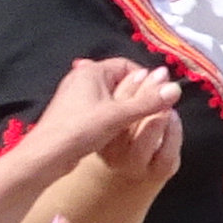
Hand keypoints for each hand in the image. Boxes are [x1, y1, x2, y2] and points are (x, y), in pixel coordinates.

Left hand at [24, 56, 177, 178]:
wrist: (46, 156)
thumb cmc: (81, 129)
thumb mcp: (120, 115)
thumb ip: (149, 102)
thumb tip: (176, 89)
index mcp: (91, 71)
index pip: (128, 66)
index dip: (147, 81)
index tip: (158, 98)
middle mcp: (81, 78)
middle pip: (120, 81)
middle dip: (136, 95)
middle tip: (150, 112)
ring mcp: (75, 97)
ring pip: (110, 98)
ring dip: (124, 109)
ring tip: (134, 124)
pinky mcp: (72, 114)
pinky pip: (100, 110)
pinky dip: (111, 118)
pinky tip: (117, 132)